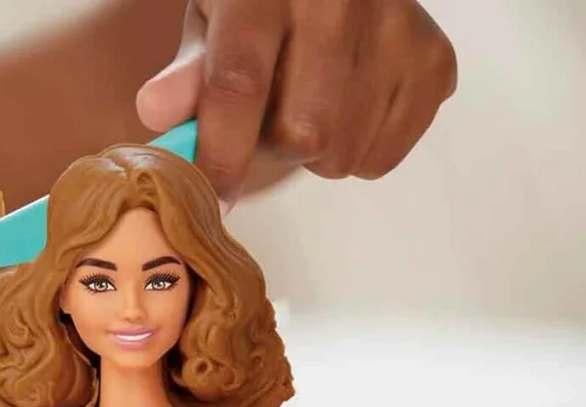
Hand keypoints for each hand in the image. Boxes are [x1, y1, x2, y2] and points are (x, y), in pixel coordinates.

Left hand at [136, 0, 457, 200]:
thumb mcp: (214, 15)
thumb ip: (189, 72)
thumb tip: (157, 112)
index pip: (240, 85)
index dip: (220, 156)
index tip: (210, 200)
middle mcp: (340, 0)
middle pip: (302, 133)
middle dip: (274, 148)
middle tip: (270, 120)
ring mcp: (397, 27)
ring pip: (342, 153)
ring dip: (315, 154)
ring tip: (312, 104)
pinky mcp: (434, 60)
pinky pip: (382, 155)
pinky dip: (357, 151)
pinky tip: (349, 106)